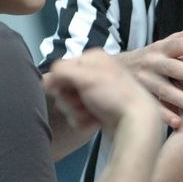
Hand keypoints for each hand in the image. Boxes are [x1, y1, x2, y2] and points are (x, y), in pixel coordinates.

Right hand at [43, 49, 159, 137]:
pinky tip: (93, 122)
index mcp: (93, 59)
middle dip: (69, 100)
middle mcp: (95, 73)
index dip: (59, 82)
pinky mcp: (99, 110)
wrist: (137, 122)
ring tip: (90, 115)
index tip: (63, 91)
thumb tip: (45, 81)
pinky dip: (83, 121)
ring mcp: (97, 93)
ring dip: (76, 112)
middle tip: (80, 104)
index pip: (61, 68)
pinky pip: (79, 115)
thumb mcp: (86, 77)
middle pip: (64, 87)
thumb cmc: (115, 95)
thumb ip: (62, 73)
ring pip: (70, 104)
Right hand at [118, 25, 182, 126]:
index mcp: (161, 48)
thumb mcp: (166, 44)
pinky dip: (164, 115)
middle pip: (174, 68)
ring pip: (164, 90)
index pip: (181, 45)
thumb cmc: (152, 58)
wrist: (113, 72)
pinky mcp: (138, 98)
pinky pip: (152, 107)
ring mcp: (143, 81)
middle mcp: (152, 63)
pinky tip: (179, 123)